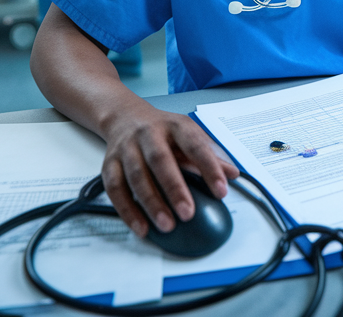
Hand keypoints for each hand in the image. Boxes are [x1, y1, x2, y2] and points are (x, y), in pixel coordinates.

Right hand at [100, 101, 238, 236]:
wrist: (124, 116)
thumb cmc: (162, 130)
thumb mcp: (188, 133)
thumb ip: (209, 154)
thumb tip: (233, 174)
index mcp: (174, 125)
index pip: (195, 145)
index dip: (209, 168)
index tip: (221, 191)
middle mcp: (149, 134)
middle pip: (160, 160)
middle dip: (174, 188)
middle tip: (187, 213)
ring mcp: (127, 148)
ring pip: (136, 176)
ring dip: (151, 203)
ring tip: (166, 225)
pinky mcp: (110, 163)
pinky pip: (115, 189)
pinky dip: (127, 210)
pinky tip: (141, 227)